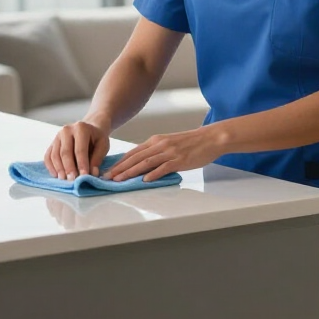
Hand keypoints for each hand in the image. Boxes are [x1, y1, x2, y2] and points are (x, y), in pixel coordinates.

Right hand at [44, 121, 109, 179]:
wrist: (88, 129)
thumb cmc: (96, 138)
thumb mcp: (102, 145)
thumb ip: (97, 158)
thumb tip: (92, 173)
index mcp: (81, 128)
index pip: (80, 149)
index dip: (82, 164)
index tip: (83, 176)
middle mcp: (67, 130)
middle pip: (65, 152)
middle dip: (69, 168)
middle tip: (72, 180)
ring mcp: (57, 136)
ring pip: (55, 154)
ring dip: (59, 169)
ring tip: (64, 179)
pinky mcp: (52, 143)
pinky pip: (48, 156)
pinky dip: (50, 167)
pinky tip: (56, 175)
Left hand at [103, 128, 218, 182]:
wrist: (210, 138)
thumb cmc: (191, 142)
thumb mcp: (169, 143)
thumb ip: (156, 151)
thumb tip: (143, 164)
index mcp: (156, 141)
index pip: (133, 152)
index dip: (120, 162)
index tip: (109, 170)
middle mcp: (160, 145)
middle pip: (135, 158)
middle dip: (120, 168)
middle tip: (107, 177)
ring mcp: (169, 152)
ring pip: (145, 163)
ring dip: (130, 172)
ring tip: (119, 180)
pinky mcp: (179, 160)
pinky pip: (163, 168)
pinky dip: (152, 174)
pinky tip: (144, 180)